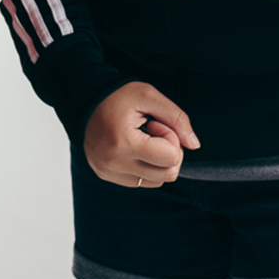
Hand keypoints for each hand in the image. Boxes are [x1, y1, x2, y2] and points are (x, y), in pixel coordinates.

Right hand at [84, 81, 198, 187]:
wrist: (83, 101)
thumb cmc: (117, 96)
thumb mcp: (149, 96)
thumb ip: (177, 118)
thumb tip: (194, 145)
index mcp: (124, 143)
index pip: (171, 157)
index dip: (170, 137)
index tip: (154, 123)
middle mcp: (114, 163)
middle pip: (168, 173)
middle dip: (168, 151)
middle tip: (153, 132)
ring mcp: (109, 172)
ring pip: (157, 181)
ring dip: (158, 161)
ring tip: (143, 140)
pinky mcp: (107, 176)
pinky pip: (141, 182)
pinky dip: (146, 167)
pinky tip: (134, 148)